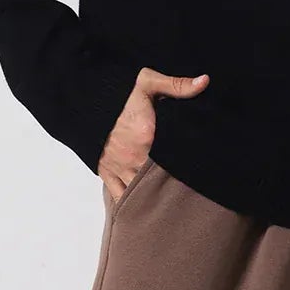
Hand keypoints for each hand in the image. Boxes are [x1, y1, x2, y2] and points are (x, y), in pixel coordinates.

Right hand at [98, 66, 209, 202]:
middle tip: (189, 187)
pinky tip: (146, 207)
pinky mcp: (106, 172)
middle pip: (160, 178)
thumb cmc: (117, 91)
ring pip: (142, 190)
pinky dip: (133, 202)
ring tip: (171, 201)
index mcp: (147, 136)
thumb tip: (204, 82)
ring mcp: (120, 167)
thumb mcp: (148, 81)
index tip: (198, 166)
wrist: (84, 99)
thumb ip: (177, 85)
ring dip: (154, 194)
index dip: (187, 165)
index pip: (175, 158)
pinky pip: (120, 195)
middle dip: (174, 182)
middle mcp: (134, 156)